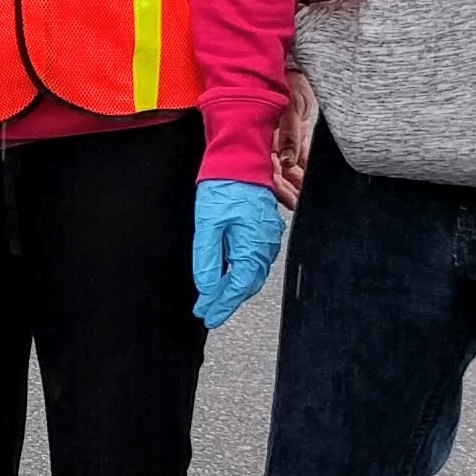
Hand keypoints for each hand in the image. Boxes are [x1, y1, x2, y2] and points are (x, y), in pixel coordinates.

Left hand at [192, 178, 285, 329]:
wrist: (240, 160)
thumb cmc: (224, 187)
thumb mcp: (208, 226)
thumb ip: (208, 260)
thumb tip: (208, 288)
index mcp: (252, 247)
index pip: (238, 287)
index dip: (221, 304)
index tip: (207, 315)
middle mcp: (265, 246)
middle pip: (247, 283)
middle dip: (227, 300)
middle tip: (209, 312)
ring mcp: (267, 238)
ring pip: (251, 273)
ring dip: (234, 287)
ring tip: (215, 298)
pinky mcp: (264, 229)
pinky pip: (254, 259)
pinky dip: (240, 271)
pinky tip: (227, 273)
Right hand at [271, 68, 316, 208]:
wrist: (294, 66)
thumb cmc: (284, 81)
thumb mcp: (288, 109)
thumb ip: (289, 136)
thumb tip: (289, 162)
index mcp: (261, 137)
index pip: (266, 170)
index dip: (276, 188)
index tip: (288, 201)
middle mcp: (268, 142)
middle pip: (276, 174)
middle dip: (286, 191)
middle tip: (298, 205)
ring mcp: (282, 139)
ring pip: (287, 169)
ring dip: (295, 183)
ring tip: (305, 198)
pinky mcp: (295, 134)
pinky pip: (299, 157)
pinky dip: (303, 169)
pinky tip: (309, 180)